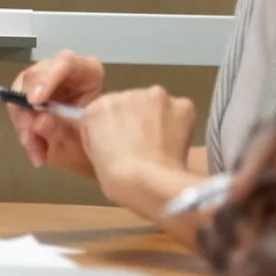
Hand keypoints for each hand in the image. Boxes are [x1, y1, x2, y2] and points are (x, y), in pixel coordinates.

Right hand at [5, 50, 106, 172]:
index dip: (46, 79)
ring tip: (35, 150)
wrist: (102, 154)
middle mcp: (64, 71)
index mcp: (88, 72)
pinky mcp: (33, 95)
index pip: (65, 63)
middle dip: (28, 108)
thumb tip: (38, 121)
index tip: (34, 102)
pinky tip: (35, 151)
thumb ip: (62, 129)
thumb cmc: (102, 144)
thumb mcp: (86, 140)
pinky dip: (24, 131)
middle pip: (35, 77)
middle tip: (29, 136)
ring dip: (24, 124)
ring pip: (21, 92)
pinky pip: (18, 108)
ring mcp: (46, 81)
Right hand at [78, 86, 196, 211]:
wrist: (151, 182)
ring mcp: (154, 97)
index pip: (105, 112)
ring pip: (155, 105)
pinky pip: (180, 111)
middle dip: (135, 120)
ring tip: (161, 146)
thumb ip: (99, 138)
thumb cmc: (118, 179)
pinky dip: (180, 124)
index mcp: (99, 107)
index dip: (114, 129)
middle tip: (141, 146)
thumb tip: (111, 138)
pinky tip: (177, 143)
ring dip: (156, 119)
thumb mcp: (94, 157)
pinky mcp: (181, 105)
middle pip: (130, 104)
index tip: (121, 145)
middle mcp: (125, 93)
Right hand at [196, 120, 275, 271]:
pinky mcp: (273, 233)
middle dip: (236, 216)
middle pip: (242, 180)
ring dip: (229, 242)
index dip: (248, 161)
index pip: (270, 136)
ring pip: (233, 214)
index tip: (237, 192)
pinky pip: (240, 243)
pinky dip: (235, 261)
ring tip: (238, 274)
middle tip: (242, 251)